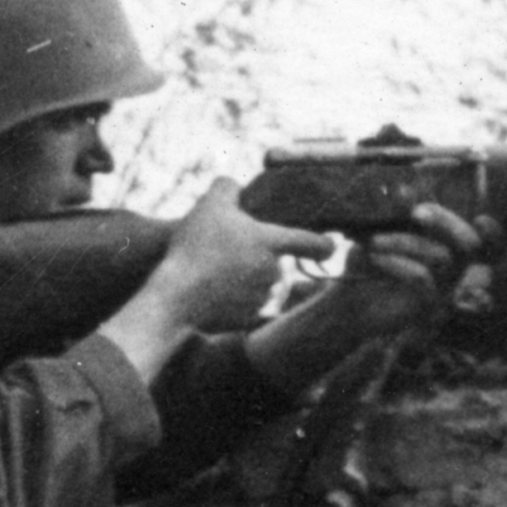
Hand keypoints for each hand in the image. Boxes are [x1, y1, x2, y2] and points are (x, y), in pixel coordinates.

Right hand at [142, 186, 317, 338]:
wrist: (177, 295)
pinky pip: (242, 306)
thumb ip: (227, 187)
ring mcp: (259, 298)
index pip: (312, 242)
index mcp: (270, 243)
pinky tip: (206, 292)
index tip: (329, 246)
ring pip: (257, 285)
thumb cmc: (197, 247)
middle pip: (274, 263)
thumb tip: (233, 186)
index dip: (324, 244)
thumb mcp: (209, 204)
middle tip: (224, 249)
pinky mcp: (244, 319)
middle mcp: (272, 272)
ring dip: (241, 279)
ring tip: (209, 271)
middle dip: (256, 257)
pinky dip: (229, 301)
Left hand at [250, 209, 472, 394]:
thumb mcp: (377, 235)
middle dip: (446, 222)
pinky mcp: (426, 306)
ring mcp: (442, 290)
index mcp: (444, 248)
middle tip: (416, 213)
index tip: (479, 216)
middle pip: (470, 244)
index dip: (491, 231)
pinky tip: (374, 257)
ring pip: (442, 257)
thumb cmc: (366, 266)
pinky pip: (423, 278)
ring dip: (407, 241)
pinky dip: (398, 263)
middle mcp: (450, 270)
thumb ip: (395, 214)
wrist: (348, 305)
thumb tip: (404, 189)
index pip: (480, 238)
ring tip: (375, 241)